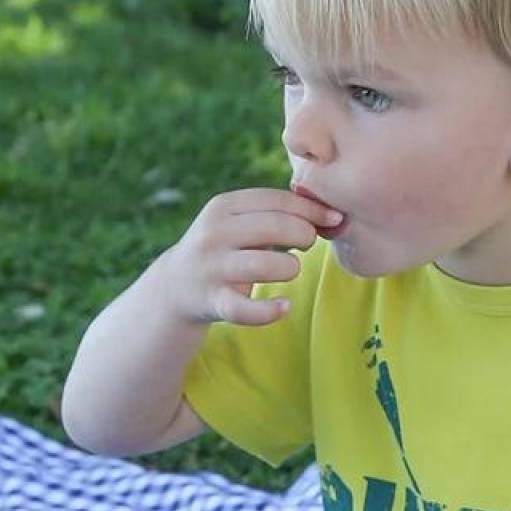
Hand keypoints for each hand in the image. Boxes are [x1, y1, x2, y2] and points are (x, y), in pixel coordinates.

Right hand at [156, 188, 342, 326]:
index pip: (277, 200)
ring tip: (289, 269)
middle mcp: (214, 234)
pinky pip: (246, 309)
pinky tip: (285, 306)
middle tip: (308, 244)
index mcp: (223, 207)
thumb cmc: (225, 249)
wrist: (177, 286)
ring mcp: (212, 268)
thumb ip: (277, 213)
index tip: (333, 219)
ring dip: (290, 268)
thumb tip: (332, 216)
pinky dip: (269, 311)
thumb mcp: (238, 221)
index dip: (312, 209)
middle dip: (305, 235)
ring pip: (266, 265)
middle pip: (276, 227)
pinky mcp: (213, 301)